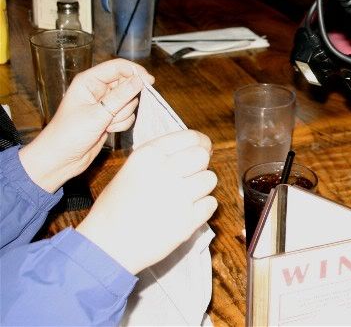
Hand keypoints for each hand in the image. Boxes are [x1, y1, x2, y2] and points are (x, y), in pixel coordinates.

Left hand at [19, 59, 154, 192]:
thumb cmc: (70, 134)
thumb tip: (141, 80)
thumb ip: (121, 96)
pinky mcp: (110, 117)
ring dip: (123, 115)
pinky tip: (108, 130)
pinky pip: (128, 115)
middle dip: (126, 101)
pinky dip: (122, 123)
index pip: (117, 67)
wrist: (61, 159)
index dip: (135, 72)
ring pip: (129, 102)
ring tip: (106, 125)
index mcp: (89, 81)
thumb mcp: (98, 114)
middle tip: (114, 113)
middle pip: (127, 84)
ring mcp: (105, 104)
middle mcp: (98, 89)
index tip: (149, 82)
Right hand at [77, 130, 217, 274]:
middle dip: (199, 166)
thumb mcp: (133, 169)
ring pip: (210, 179)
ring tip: (182, 198)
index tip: (203, 150)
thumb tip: (200, 148)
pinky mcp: (187, 220)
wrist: (106, 246)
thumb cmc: (117, 208)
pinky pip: (211, 204)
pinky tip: (184, 213)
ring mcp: (177, 196)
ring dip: (201, 188)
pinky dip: (202, 209)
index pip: (191, 137)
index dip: (202, 144)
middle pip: (202, 156)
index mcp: (148, 155)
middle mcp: (164, 171)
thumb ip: (163, 157)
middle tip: (189, 178)